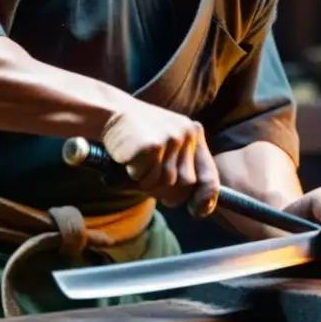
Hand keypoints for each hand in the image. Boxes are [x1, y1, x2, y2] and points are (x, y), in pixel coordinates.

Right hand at [100, 101, 219, 214]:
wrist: (111, 112)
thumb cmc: (138, 136)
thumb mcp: (167, 145)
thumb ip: (182, 168)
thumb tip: (201, 207)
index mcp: (194, 133)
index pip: (208, 174)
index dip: (206, 196)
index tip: (198, 209)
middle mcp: (186, 134)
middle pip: (186, 184)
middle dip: (167, 190)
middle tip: (147, 176)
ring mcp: (171, 138)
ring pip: (165, 183)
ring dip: (147, 182)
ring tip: (136, 164)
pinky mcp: (153, 145)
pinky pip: (146, 179)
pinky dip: (134, 176)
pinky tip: (129, 158)